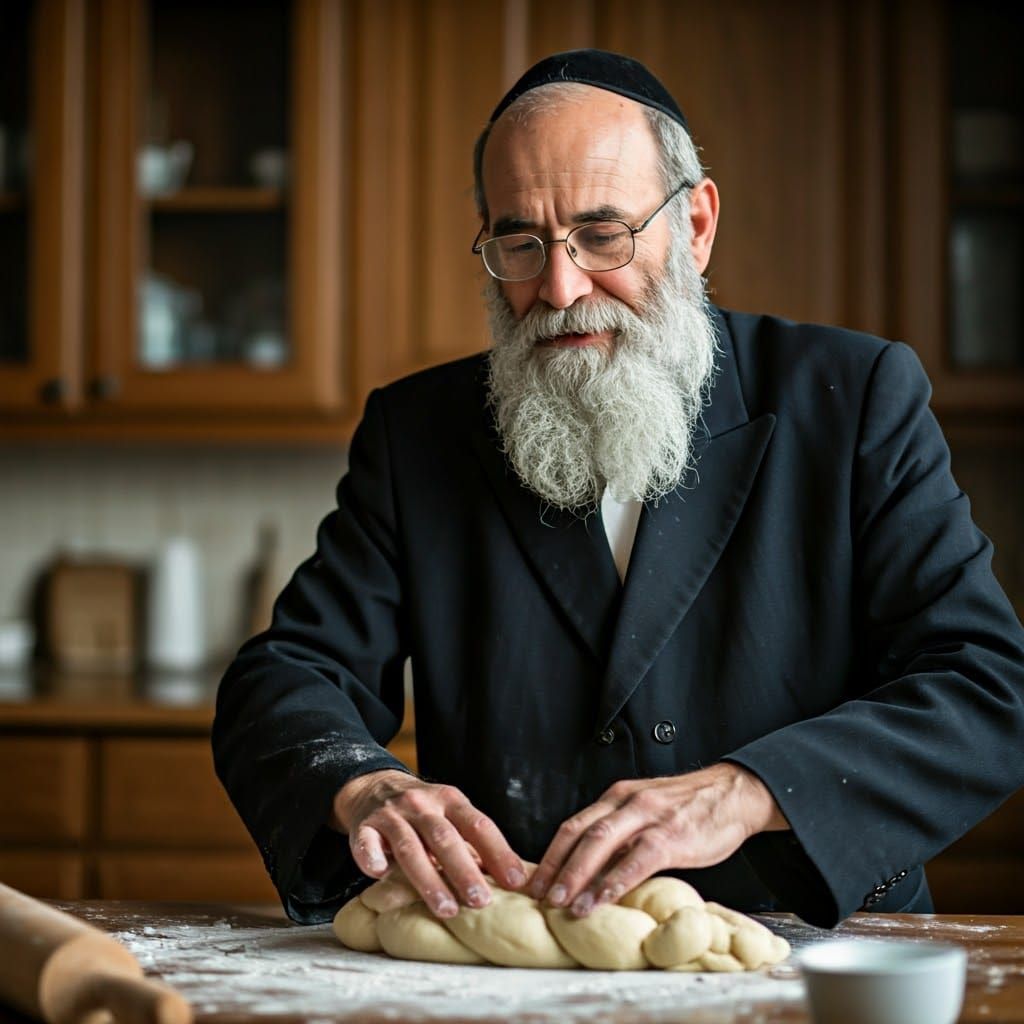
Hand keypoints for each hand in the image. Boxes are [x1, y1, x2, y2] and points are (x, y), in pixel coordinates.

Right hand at [330, 769, 526, 918]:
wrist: (374, 786)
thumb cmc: (423, 813)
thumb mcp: (451, 816)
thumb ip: (474, 844)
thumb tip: (515, 878)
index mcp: (450, 800)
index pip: (478, 825)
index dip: (498, 852)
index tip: (515, 882)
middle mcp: (422, 804)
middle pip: (445, 838)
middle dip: (464, 871)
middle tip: (481, 901)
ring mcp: (391, 814)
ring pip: (410, 847)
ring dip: (428, 879)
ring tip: (447, 909)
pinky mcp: (363, 826)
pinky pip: (365, 842)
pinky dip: (371, 857)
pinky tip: (379, 874)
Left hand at [528, 763, 788, 916]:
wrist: (733, 792)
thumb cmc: (689, 808)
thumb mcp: (647, 810)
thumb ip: (622, 831)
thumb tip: (594, 869)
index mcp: (616, 797)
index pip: (573, 825)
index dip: (549, 855)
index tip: (533, 883)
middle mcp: (625, 802)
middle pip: (578, 834)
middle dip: (553, 868)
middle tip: (536, 898)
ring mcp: (647, 817)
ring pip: (599, 844)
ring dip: (576, 876)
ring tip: (561, 904)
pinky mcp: (671, 835)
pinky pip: (636, 860)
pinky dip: (615, 881)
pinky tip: (601, 900)